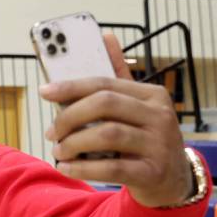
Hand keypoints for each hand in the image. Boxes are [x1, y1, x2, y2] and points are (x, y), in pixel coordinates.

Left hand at [41, 33, 191, 207]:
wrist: (172, 179)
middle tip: (51, 132)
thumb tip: (105, 37)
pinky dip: (82, 168)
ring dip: (73, 143)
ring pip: (107, 135)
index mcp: (152, 95)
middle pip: (105, 104)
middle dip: (69, 116)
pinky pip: (111, 168)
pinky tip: (67, 167)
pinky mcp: (151, 172)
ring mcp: (158, 144)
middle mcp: (159, 115)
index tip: (44, 91)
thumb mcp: (137, 107)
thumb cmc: (145, 139)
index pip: (105, 83)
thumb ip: (119, 76)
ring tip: (58, 151)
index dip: (71, 86)